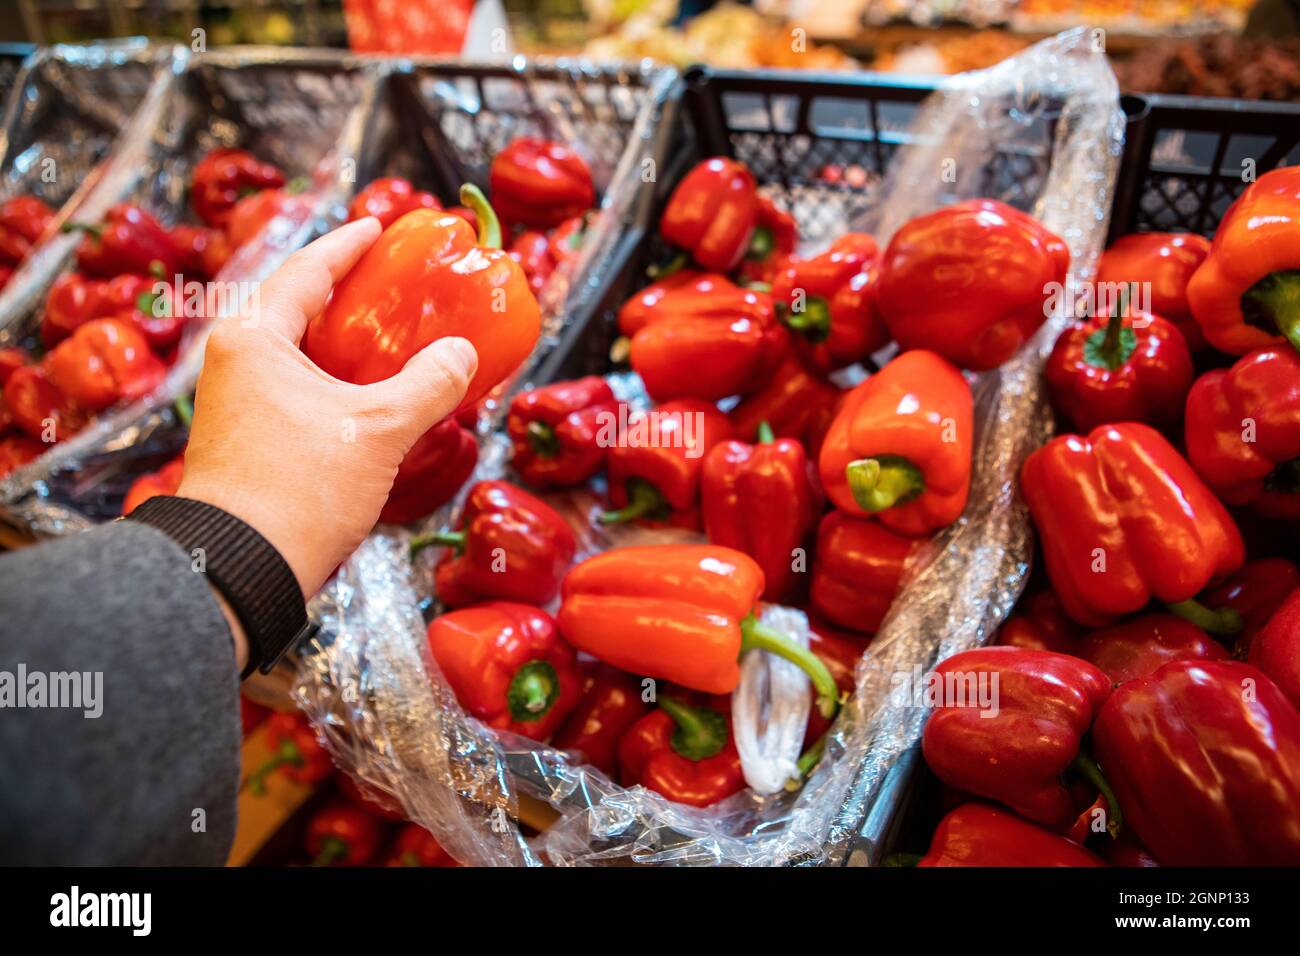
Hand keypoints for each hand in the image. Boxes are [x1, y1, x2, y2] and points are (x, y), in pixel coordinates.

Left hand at [177, 217, 477, 598]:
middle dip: (346, 293)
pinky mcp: (248, 441)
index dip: (347, 246)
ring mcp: (237, 404)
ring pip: (297, 354)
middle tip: (391, 281)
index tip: (378, 227)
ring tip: (390, 337)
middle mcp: (235, 363)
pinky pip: (297, 389)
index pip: (306, 270)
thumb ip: (427, 385)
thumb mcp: (378, 431)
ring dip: (343, 343)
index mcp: (254, 339)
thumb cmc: (301, 488)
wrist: (241, 569)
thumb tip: (463, 354)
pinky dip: (336, 381)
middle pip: (297, 307)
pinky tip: (372, 397)